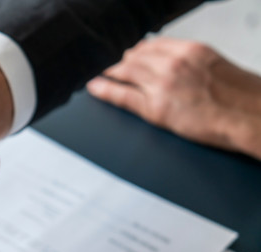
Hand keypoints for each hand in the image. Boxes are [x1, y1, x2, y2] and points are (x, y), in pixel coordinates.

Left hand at [87, 37, 260, 159]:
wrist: (253, 118)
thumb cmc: (242, 97)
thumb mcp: (216, 66)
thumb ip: (192, 63)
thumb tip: (178, 65)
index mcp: (190, 50)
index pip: (151, 45)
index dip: (136, 51)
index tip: (130, 54)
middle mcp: (173, 63)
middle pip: (134, 57)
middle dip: (122, 63)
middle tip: (113, 67)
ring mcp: (162, 85)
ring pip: (125, 72)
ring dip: (111, 72)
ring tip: (102, 75)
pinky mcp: (156, 108)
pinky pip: (122, 95)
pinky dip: (104, 89)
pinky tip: (95, 87)